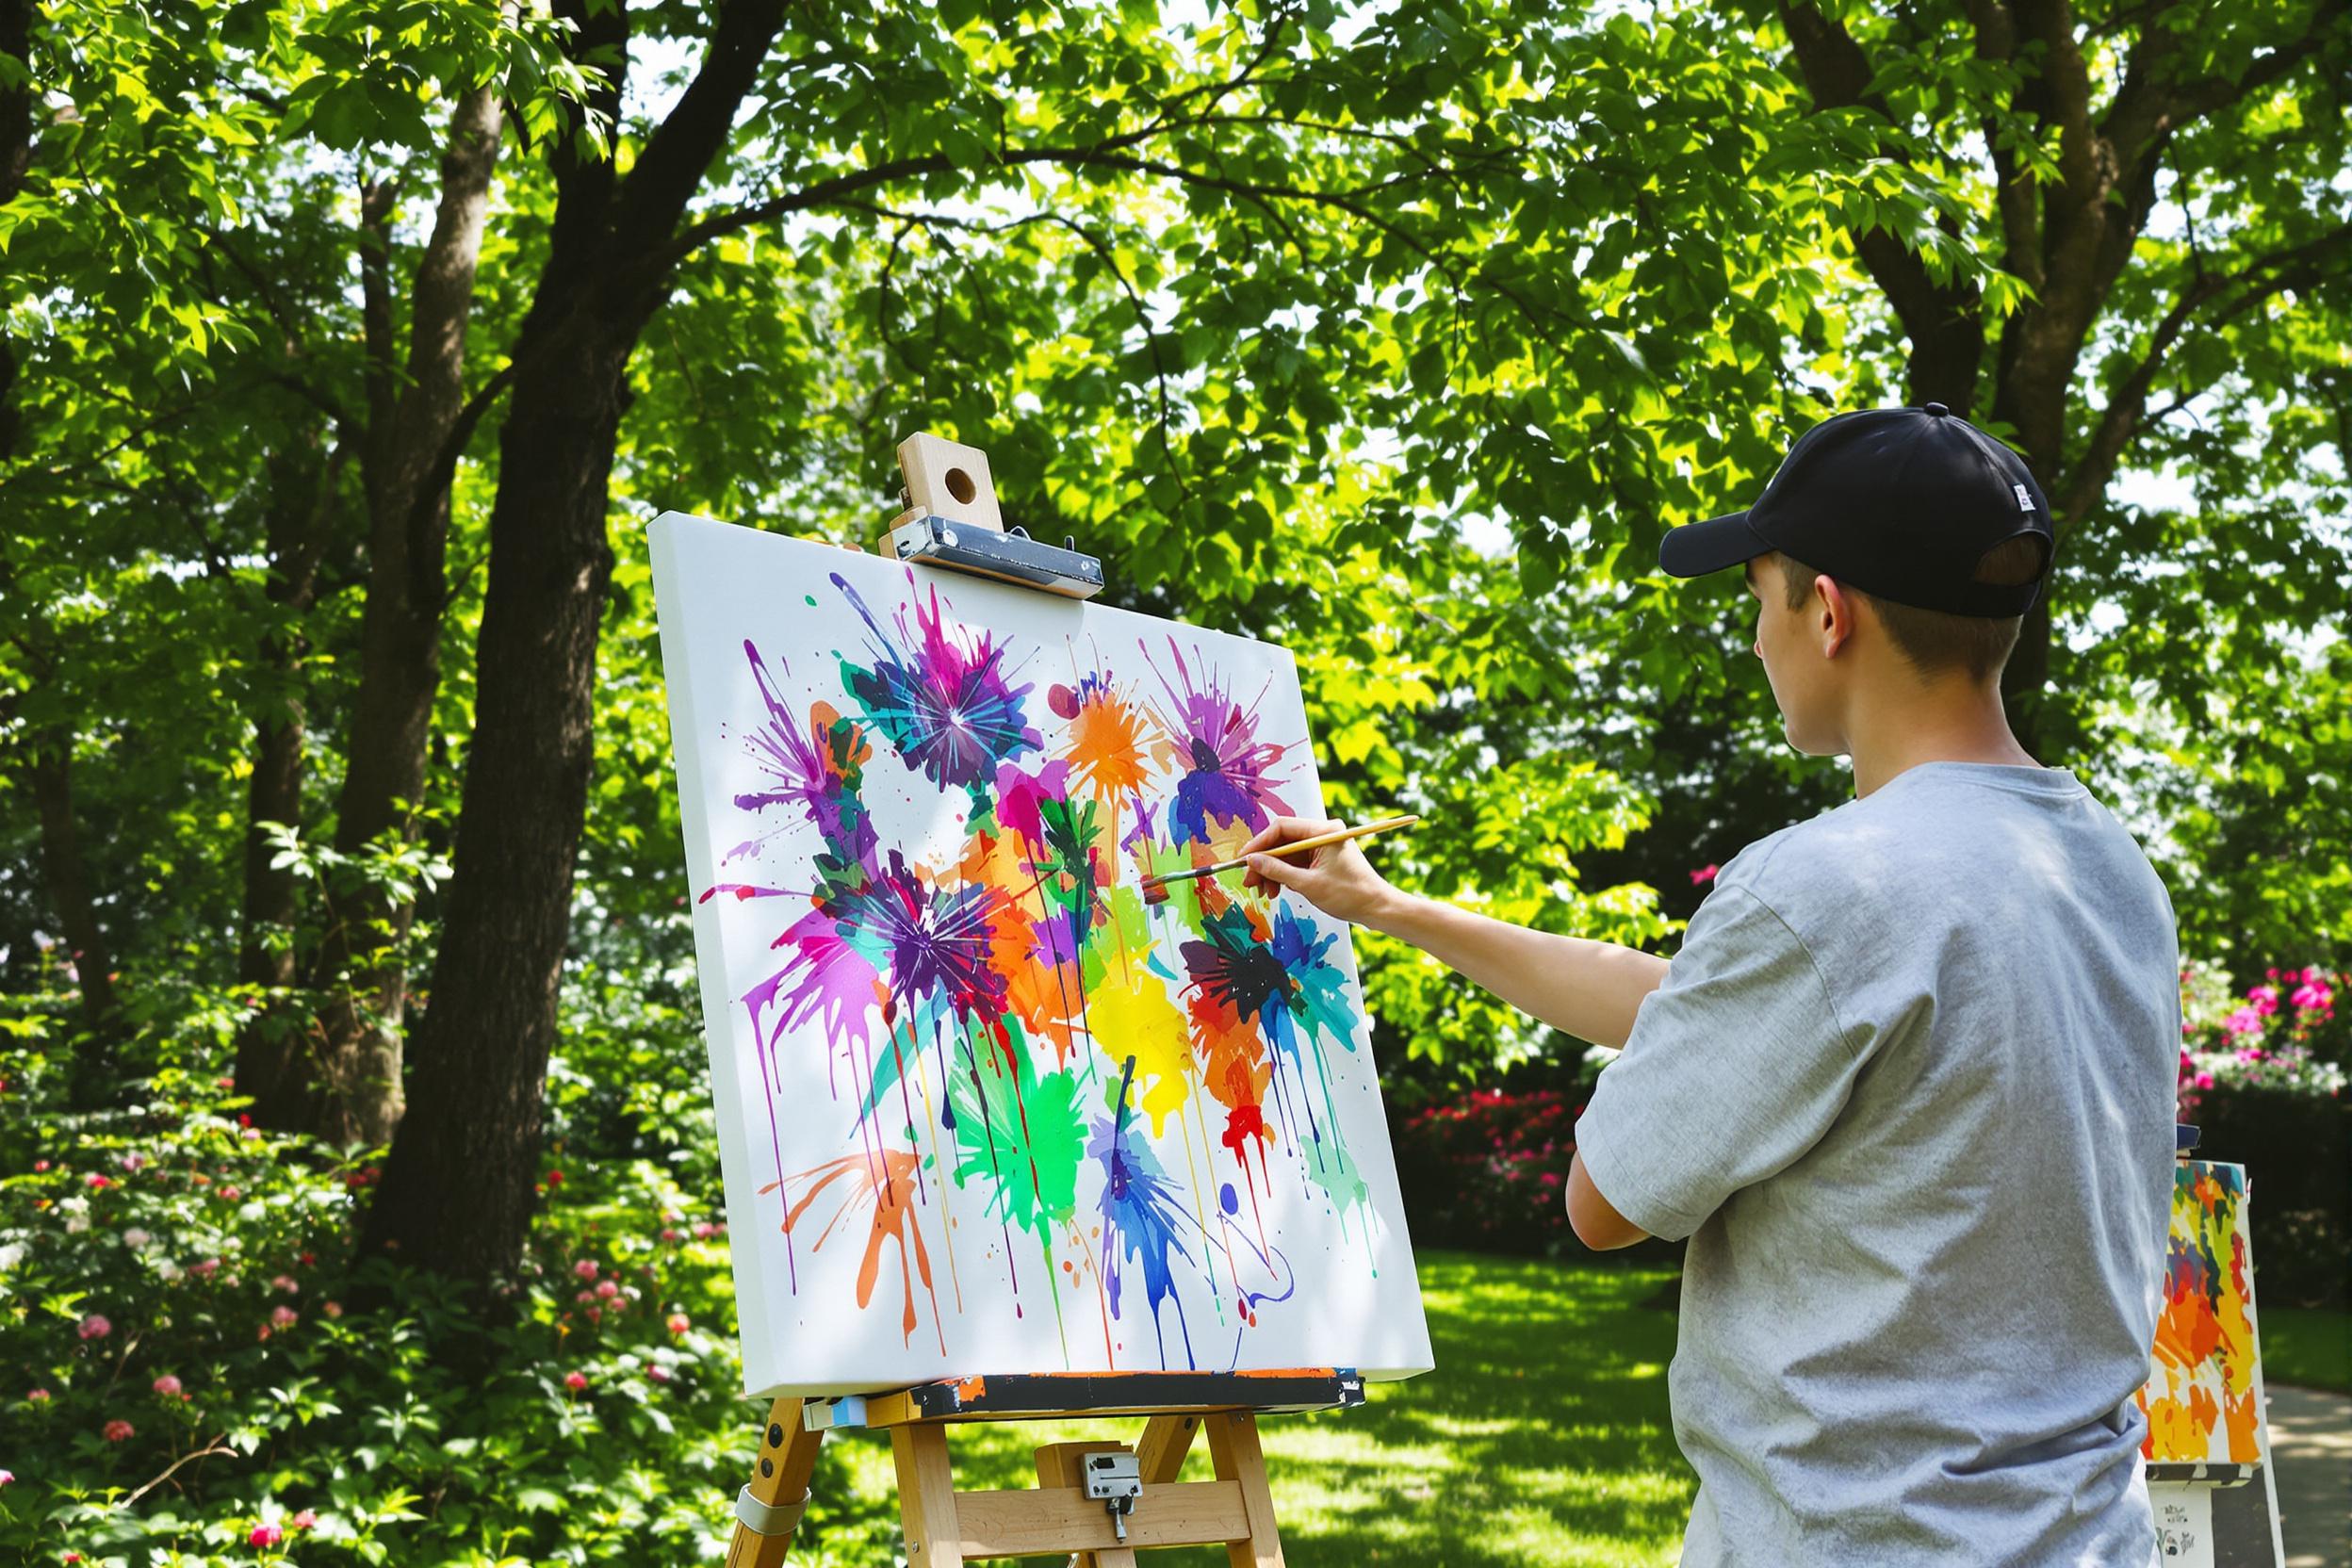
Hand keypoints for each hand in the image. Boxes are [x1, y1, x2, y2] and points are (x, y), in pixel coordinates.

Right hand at [1239, 816, 1398, 927]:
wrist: (1377, 908)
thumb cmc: (1350, 894)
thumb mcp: (1308, 884)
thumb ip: (1277, 871)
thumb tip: (1252, 861)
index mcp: (1324, 831)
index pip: (1282, 828)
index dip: (1259, 844)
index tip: (1244, 859)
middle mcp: (1323, 833)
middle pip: (1283, 841)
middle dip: (1264, 862)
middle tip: (1249, 881)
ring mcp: (1322, 846)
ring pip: (1287, 854)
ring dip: (1273, 872)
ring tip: (1264, 891)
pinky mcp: (1322, 858)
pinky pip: (1296, 863)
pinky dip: (1284, 876)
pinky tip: (1277, 890)